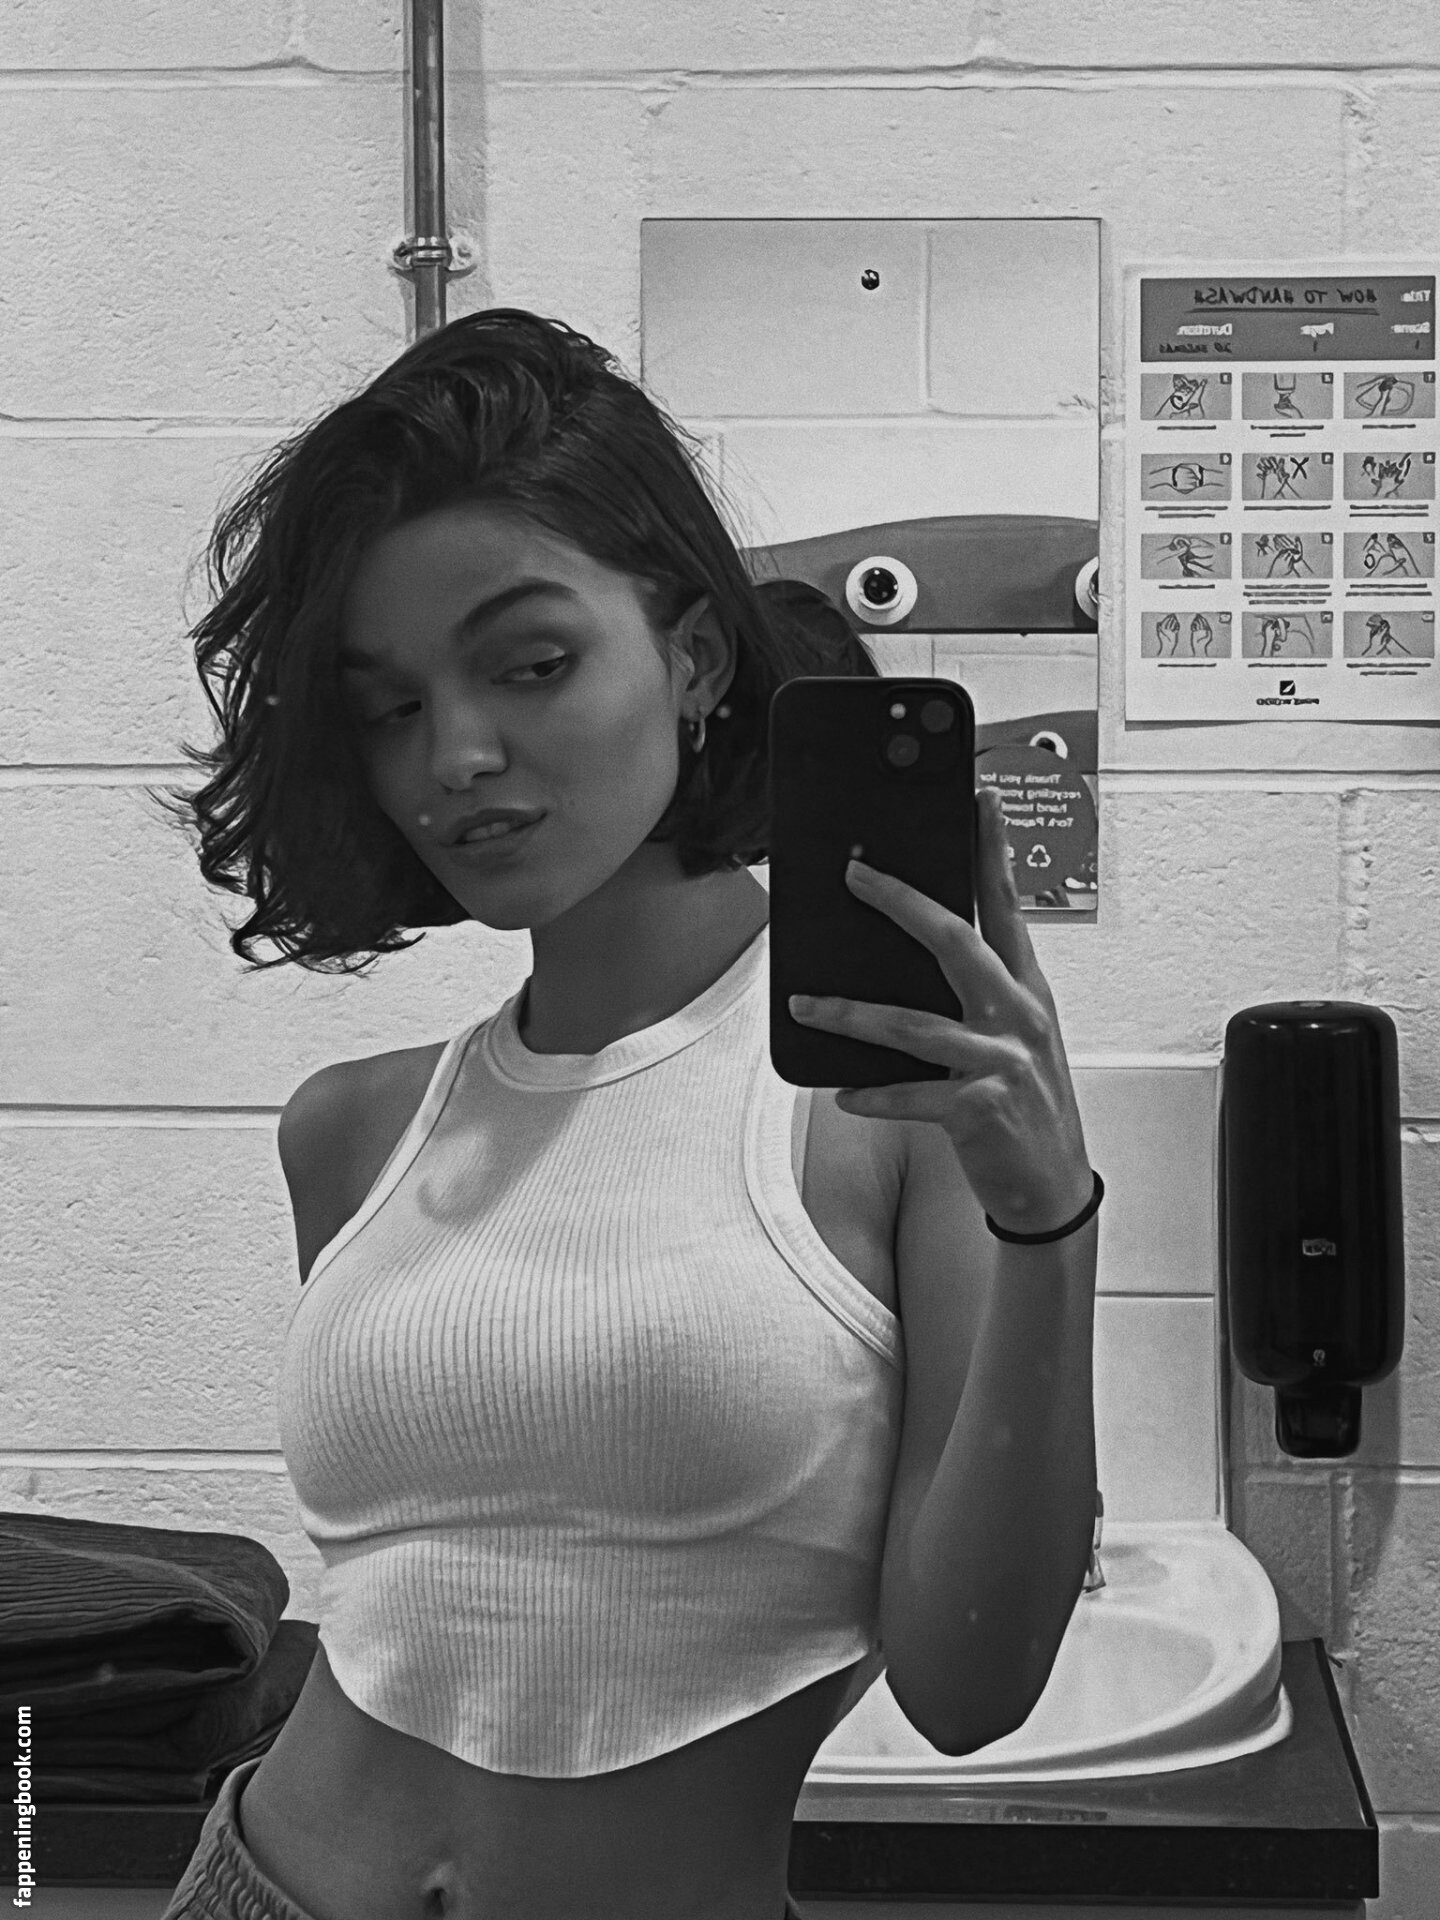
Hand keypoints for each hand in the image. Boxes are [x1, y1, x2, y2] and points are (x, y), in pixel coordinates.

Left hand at [787, 786, 1092, 1235]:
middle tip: (855, 874)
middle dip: (901, 902)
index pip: (1009, 906)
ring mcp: (1002, 1061)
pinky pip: (912, 1094)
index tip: (980, 800)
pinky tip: (843, 1092)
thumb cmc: (1026, 1106)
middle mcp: (1018, 1016)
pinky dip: (873, 1094)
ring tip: (810, 1005)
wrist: (1052, 1187)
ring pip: (914, 1024)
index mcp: (1027, 991)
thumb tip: (905, 959)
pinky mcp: (981, 1109)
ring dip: (852, 1014)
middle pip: (957, 941)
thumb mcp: (1014, 1038)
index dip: (995, 850)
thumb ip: (975, 995)